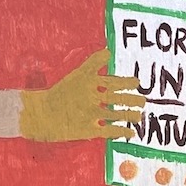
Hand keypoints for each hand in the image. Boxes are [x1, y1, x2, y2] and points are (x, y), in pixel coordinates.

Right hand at [20, 51, 143, 143]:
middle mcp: (92, 96)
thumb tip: (108, 51)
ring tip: (138, 116)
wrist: (41, 113)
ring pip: (117, 114)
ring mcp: (91, 113)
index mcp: (89, 82)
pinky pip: (110, 130)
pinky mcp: (88, 128)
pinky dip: (122, 132)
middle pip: (118, 98)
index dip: (127, 82)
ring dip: (130, 115)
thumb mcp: (76, 75)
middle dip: (132, 99)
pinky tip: (130, 133)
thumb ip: (93, 64)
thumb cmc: (60, 93)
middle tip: (143, 101)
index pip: (112, 81)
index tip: (136, 83)